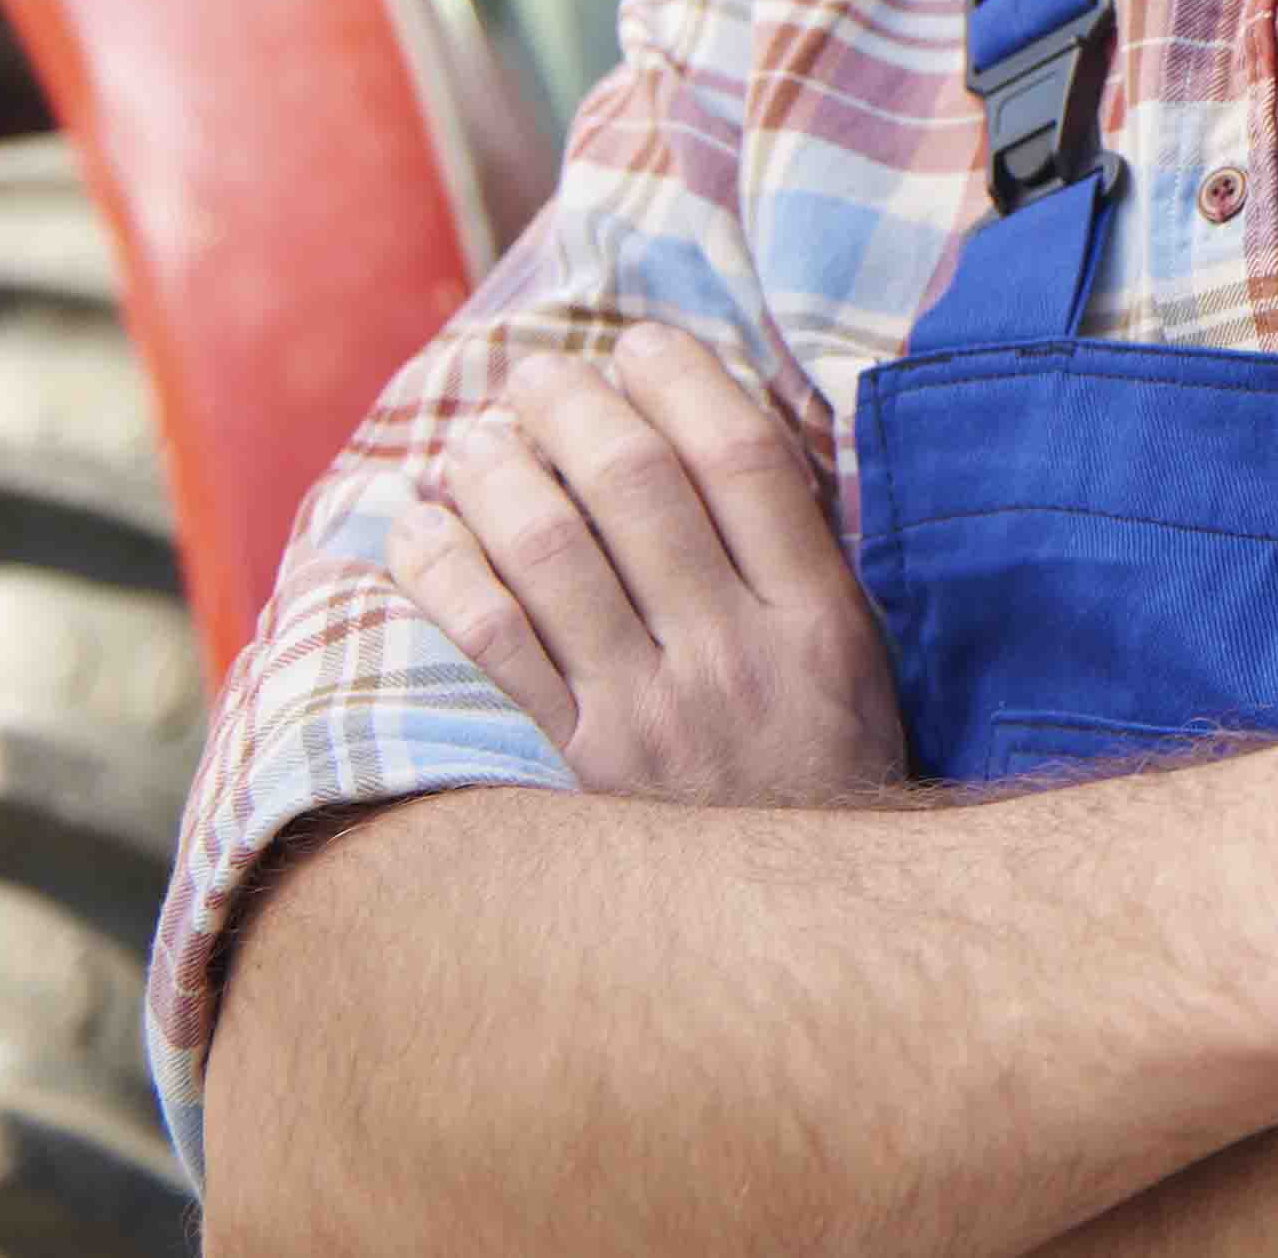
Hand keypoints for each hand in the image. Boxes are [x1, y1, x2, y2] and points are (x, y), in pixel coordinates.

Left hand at [386, 321, 908, 803]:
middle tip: (537, 375)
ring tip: (476, 440)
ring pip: (551, 551)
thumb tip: (722, 431)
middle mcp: (735, 657)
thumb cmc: (823, 772)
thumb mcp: (857, 663)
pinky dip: (444, 569)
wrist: (797, 935)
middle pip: (637, 486)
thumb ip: (801, 559)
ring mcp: (650, 716)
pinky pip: (492, 643)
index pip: (743, 459)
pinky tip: (420, 529)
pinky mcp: (576, 768)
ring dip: (498, 473)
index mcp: (818, 620)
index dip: (683, 379)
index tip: (639, 341)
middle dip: (573, 407)